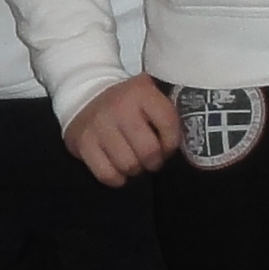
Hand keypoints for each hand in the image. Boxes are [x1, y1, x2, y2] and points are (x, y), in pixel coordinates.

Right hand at [63, 75, 183, 187]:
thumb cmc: (126, 103)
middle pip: (148, 151)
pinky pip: (107, 174)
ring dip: (135, 169)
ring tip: (133, 160)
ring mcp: (98, 125)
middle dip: (154, 161)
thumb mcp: (147, 96)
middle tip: (150, 158)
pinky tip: (118, 169)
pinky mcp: (82, 142)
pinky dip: (116, 178)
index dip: (172, 142)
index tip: (167, 145)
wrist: (83, 94)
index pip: (169, 124)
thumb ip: (165, 113)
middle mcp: (119, 106)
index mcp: (141, 91)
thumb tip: (186, 142)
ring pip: (128, 165)